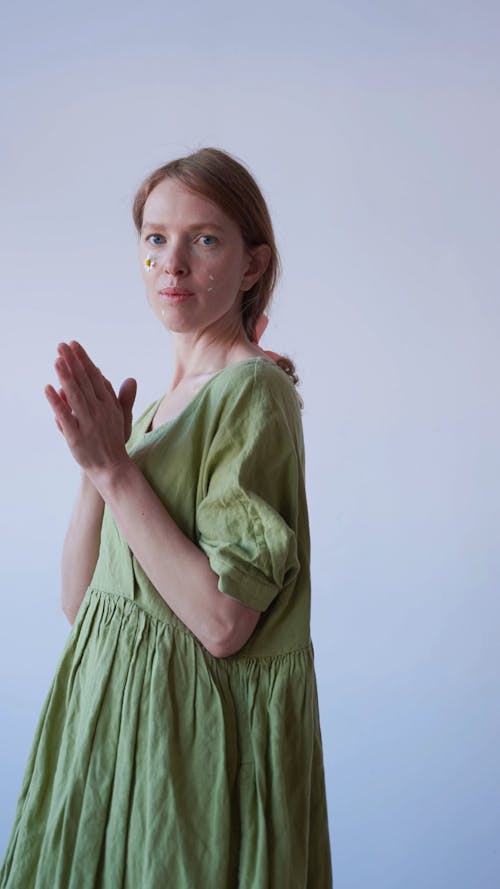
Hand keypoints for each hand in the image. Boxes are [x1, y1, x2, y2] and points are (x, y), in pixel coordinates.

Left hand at [44, 340, 136, 478]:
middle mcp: (99, 411)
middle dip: (72, 362)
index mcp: (108, 404)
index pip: (94, 376)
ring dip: (66, 376)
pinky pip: (65, 416)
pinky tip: (48, 388)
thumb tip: (131, 378)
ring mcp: (88, 423)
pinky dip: (57, 402)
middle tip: (62, 345)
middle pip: (84, 382)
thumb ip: (124, 397)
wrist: (112, 467)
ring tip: (57, 360)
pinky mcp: (76, 437)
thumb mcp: (123, 417)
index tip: (74, 345)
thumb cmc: (115, 440)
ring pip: (76, 396)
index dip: (83, 360)